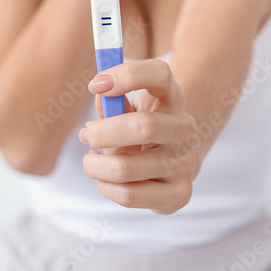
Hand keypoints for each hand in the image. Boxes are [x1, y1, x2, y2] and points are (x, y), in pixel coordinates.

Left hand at [78, 60, 198, 214]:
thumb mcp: (130, 110)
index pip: (160, 74)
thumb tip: (99, 96)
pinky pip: (128, 195)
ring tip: (92, 160)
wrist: (173, 163)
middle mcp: (184, 128)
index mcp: (173, 98)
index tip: (95, 84)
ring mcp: (184, 163)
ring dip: (96, 165)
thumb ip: (113, 103)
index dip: (127, 75)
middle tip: (86, 134)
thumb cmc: (142, 130)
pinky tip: (107, 180)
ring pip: (125, 168)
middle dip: (102, 133)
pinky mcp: (179, 194)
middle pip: (143, 127)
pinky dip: (106, 187)